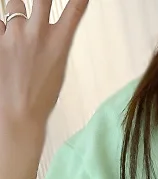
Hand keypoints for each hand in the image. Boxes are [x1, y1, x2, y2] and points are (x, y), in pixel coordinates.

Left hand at [0, 0, 88, 131]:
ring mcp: (14, 34)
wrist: (17, 113)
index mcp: (59, 43)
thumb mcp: (56, 69)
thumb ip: (49, 44)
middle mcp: (37, 33)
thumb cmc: (39, 98)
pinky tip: (4, 42)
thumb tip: (41, 29)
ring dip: (15, 11)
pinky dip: (0, 29)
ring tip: (15, 30)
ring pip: (13, 4)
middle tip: (40, 1)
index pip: (74, 10)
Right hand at [0, 0, 87, 178]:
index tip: (14, 3)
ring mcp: (36, 34)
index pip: (7, 3)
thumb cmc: (6, 90)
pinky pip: (72, 14)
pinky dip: (80, 1)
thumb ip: (3, 35)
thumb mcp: (0, 56)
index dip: (11, 3)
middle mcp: (15, 27)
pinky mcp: (57, 44)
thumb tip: (7, 25)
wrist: (16, 114)